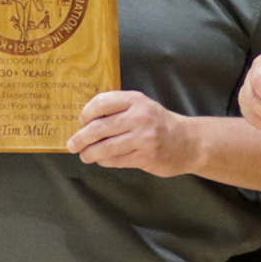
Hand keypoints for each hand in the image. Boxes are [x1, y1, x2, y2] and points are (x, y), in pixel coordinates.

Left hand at [67, 91, 200, 176]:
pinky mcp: (146, 156)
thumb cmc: (158, 123)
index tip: (81, 122)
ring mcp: (144, 138)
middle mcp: (140, 117)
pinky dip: (104, 161)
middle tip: (72, 144)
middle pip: (98, 128)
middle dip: (80, 139)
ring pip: (105, 148)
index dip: (86, 113)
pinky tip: (102, 160)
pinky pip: (116, 160)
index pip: (102, 102)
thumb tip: (85, 122)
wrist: (188, 141)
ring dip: (89, 153)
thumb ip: (118, 109)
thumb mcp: (141, 107)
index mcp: (136, 100)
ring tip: (84, 155)